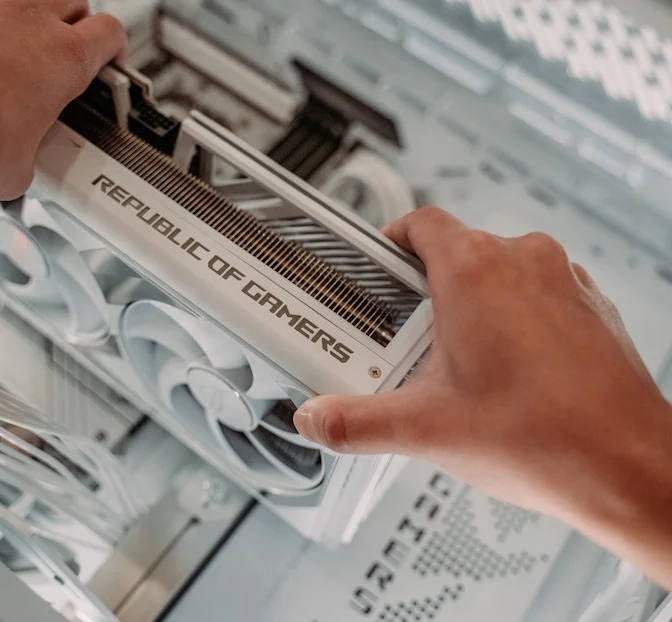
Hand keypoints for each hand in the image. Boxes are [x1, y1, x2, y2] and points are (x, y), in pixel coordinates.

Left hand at [0, 0, 125, 205]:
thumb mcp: (27, 164)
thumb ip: (35, 147)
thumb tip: (22, 161)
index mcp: (66, 56)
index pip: (109, 33)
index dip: (112, 51)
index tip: (107, 66)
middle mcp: (27, 21)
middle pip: (71, 3)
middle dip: (73, 25)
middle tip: (66, 56)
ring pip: (26, 1)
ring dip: (30, 21)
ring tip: (23, 53)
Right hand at [295, 206, 671, 586]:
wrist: (628, 467)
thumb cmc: (543, 437)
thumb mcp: (425, 429)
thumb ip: (356, 422)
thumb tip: (318, 418)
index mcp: (473, 271)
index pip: (420, 224)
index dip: (392, 240)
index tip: (379, 264)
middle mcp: (522, 261)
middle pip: (456, 251)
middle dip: (427, 289)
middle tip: (409, 336)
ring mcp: (562, 280)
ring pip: (499, 271)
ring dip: (473, 302)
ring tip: (457, 359)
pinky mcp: (588, 305)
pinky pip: (536, 293)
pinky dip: (514, 316)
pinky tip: (506, 370)